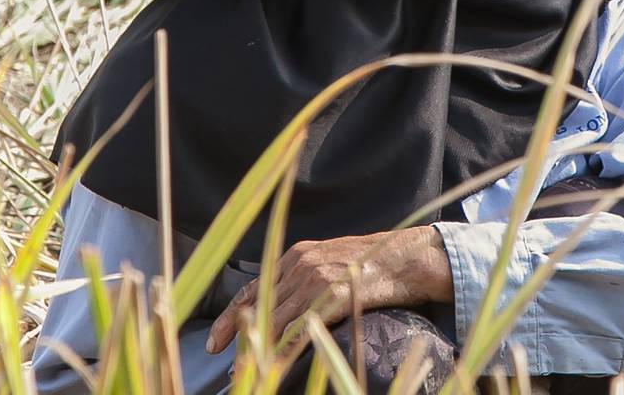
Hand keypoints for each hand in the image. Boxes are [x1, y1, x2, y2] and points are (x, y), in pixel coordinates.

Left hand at [204, 226, 452, 353]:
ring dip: (258, 345)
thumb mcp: (330, 259)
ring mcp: (318, 280)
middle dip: (235, 331)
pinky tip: (275, 362)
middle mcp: (302, 265)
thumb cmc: (373, 263)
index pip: (254, 288)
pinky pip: (303, 327)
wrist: (408, 257)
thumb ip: (304, 275)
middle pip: (258, 304)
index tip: (215, 338)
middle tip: (217, 353)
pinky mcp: (336, 296)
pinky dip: (286, 346)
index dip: (232, 315)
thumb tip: (282, 299)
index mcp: (297, 255)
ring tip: (243, 367)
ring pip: (277, 318)